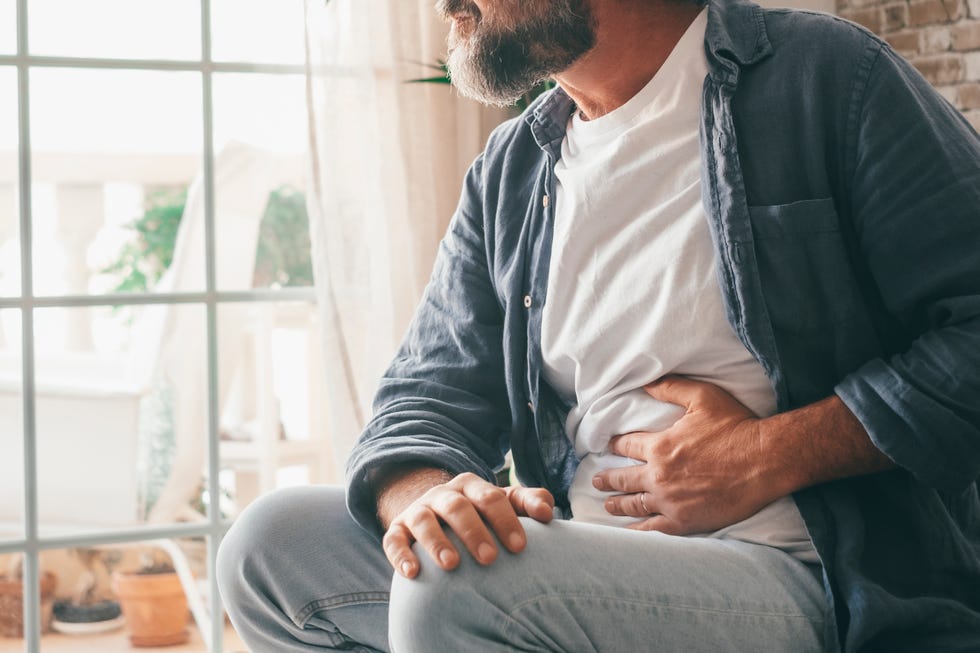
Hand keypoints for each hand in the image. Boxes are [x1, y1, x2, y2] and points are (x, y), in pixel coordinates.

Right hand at [382, 472, 553, 578]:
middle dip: (474, 532)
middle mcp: (443, 495)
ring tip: (452, 565)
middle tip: (490, 558)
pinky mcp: (397, 529)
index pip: (490, 497)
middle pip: (457, 507)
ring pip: (424, 521)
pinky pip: (393, 539)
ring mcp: (417, 511)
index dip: (505, 520)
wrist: (434, 513)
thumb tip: (548, 509)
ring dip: (436, 542)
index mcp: (471, 487)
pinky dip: (400, 555)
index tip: (520, 547)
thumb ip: (527, 502)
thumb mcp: (502, 504)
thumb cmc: (479, 515)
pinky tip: (412, 572)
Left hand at [592, 376, 788, 534]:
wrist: (766, 461)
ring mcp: (670, 501)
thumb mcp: (702, 396)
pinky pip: (653, 528)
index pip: (626, 446)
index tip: (607, 447)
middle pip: (624, 479)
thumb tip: (645, 383)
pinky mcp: (685, 521)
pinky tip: (629, 531)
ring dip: (618, 504)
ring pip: (634, 505)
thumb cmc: (736, 426)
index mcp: (660, 446)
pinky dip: (638, 529)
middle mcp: (659, 475)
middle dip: (607, 479)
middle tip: (596, 481)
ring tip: (607, 505)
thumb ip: (670, 388)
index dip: (615, 445)